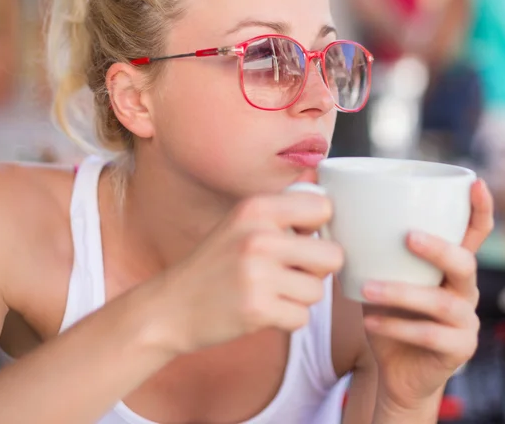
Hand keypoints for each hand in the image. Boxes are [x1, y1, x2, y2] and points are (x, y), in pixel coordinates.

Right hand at [155, 183, 343, 354]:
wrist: (171, 305)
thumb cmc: (215, 263)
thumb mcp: (242, 221)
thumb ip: (282, 207)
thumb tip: (320, 185)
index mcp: (257, 207)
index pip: (324, 208)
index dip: (320, 229)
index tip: (303, 239)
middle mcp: (259, 236)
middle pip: (333, 255)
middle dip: (317, 269)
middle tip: (291, 272)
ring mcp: (258, 274)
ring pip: (318, 291)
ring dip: (299, 297)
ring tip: (269, 291)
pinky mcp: (257, 309)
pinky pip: (301, 317)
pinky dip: (286, 319)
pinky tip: (262, 310)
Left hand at [361, 179, 493, 410]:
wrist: (395, 368)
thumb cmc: (388, 311)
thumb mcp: (380, 274)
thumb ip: (369, 247)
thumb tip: (330, 204)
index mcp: (449, 265)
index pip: (474, 233)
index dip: (480, 208)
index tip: (476, 182)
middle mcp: (464, 289)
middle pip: (465, 262)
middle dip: (439, 247)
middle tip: (407, 236)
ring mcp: (465, 321)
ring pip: (442, 302)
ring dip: (402, 292)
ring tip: (368, 288)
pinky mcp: (457, 349)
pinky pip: (429, 335)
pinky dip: (395, 325)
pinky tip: (369, 320)